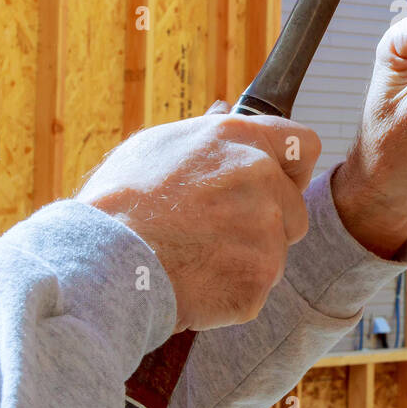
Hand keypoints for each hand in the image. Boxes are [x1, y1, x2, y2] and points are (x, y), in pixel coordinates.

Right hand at [75, 113, 320, 331]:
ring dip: (246, 259)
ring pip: (274, 252)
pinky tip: (192, 283)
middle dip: (266, 224)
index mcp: (242, 139)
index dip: (292, 169)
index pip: (305, 146)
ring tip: (192, 258)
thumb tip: (225, 115)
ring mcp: (266, 231)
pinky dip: (230, 293)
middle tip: (214, 234)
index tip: (278, 183)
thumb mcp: (159, 145)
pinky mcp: (259, 278)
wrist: (102, 262)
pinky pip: (255, 288)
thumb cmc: (119, 202)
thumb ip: (209, 135)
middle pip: (293, 209)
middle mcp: (263, 179)